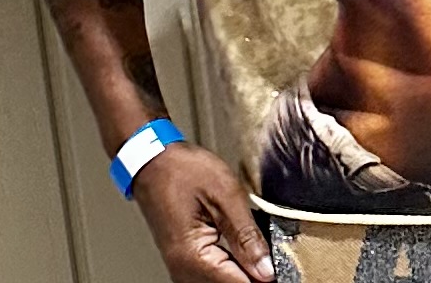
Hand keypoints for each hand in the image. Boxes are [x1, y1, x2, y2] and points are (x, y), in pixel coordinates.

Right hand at [132, 143, 274, 282]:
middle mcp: (184, 272)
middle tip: (268, 248)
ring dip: (242, 269)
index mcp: (193, 257)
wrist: (152, 160)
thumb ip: (246, 234)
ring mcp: (182, 270)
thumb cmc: (182, 170)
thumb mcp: (224, 194)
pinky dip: (231, 265)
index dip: (264, 276)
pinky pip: (213, 275)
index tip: (278, 264)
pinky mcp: (184, 264)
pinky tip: (241, 248)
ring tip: (255, 245)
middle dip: (254, 272)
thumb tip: (265, 270)